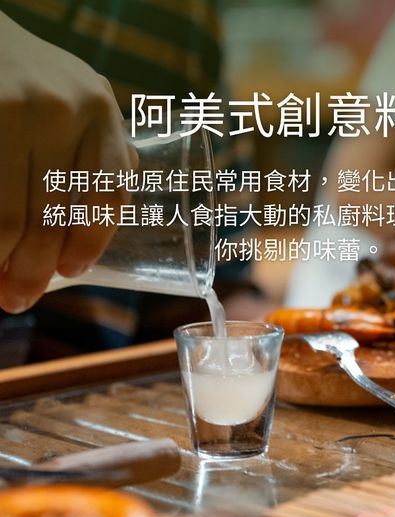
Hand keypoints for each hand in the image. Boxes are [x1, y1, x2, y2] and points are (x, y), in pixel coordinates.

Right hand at [0, 13, 136, 312]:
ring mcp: (13, 111)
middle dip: (35, 269)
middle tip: (22, 298)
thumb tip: (125, 190)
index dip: (90, 241)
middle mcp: (61, 110)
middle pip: (53, 215)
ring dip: (3, 263)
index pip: (108, 193)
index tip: (72, 271)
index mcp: (101, 112)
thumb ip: (104, 146)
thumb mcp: (85, 103)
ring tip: (0, 289)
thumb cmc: (38, 83)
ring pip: (9, 214)